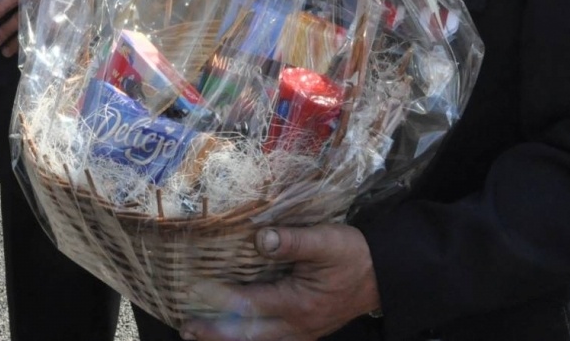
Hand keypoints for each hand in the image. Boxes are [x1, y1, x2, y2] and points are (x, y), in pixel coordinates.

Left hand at [183, 225, 380, 340]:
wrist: (383, 275)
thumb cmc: (353, 255)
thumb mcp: (326, 241)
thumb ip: (293, 241)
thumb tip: (260, 238)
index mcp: (299, 303)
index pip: (250, 304)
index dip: (219, 299)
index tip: (192, 291)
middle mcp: (297, 325)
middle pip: (248, 334)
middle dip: (215, 332)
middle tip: (186, 328)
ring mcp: (301, 332)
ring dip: (228, 339)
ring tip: (198, 335)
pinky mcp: (304, 331)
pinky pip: (270, 340)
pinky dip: (249, 338)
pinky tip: (234, 332)